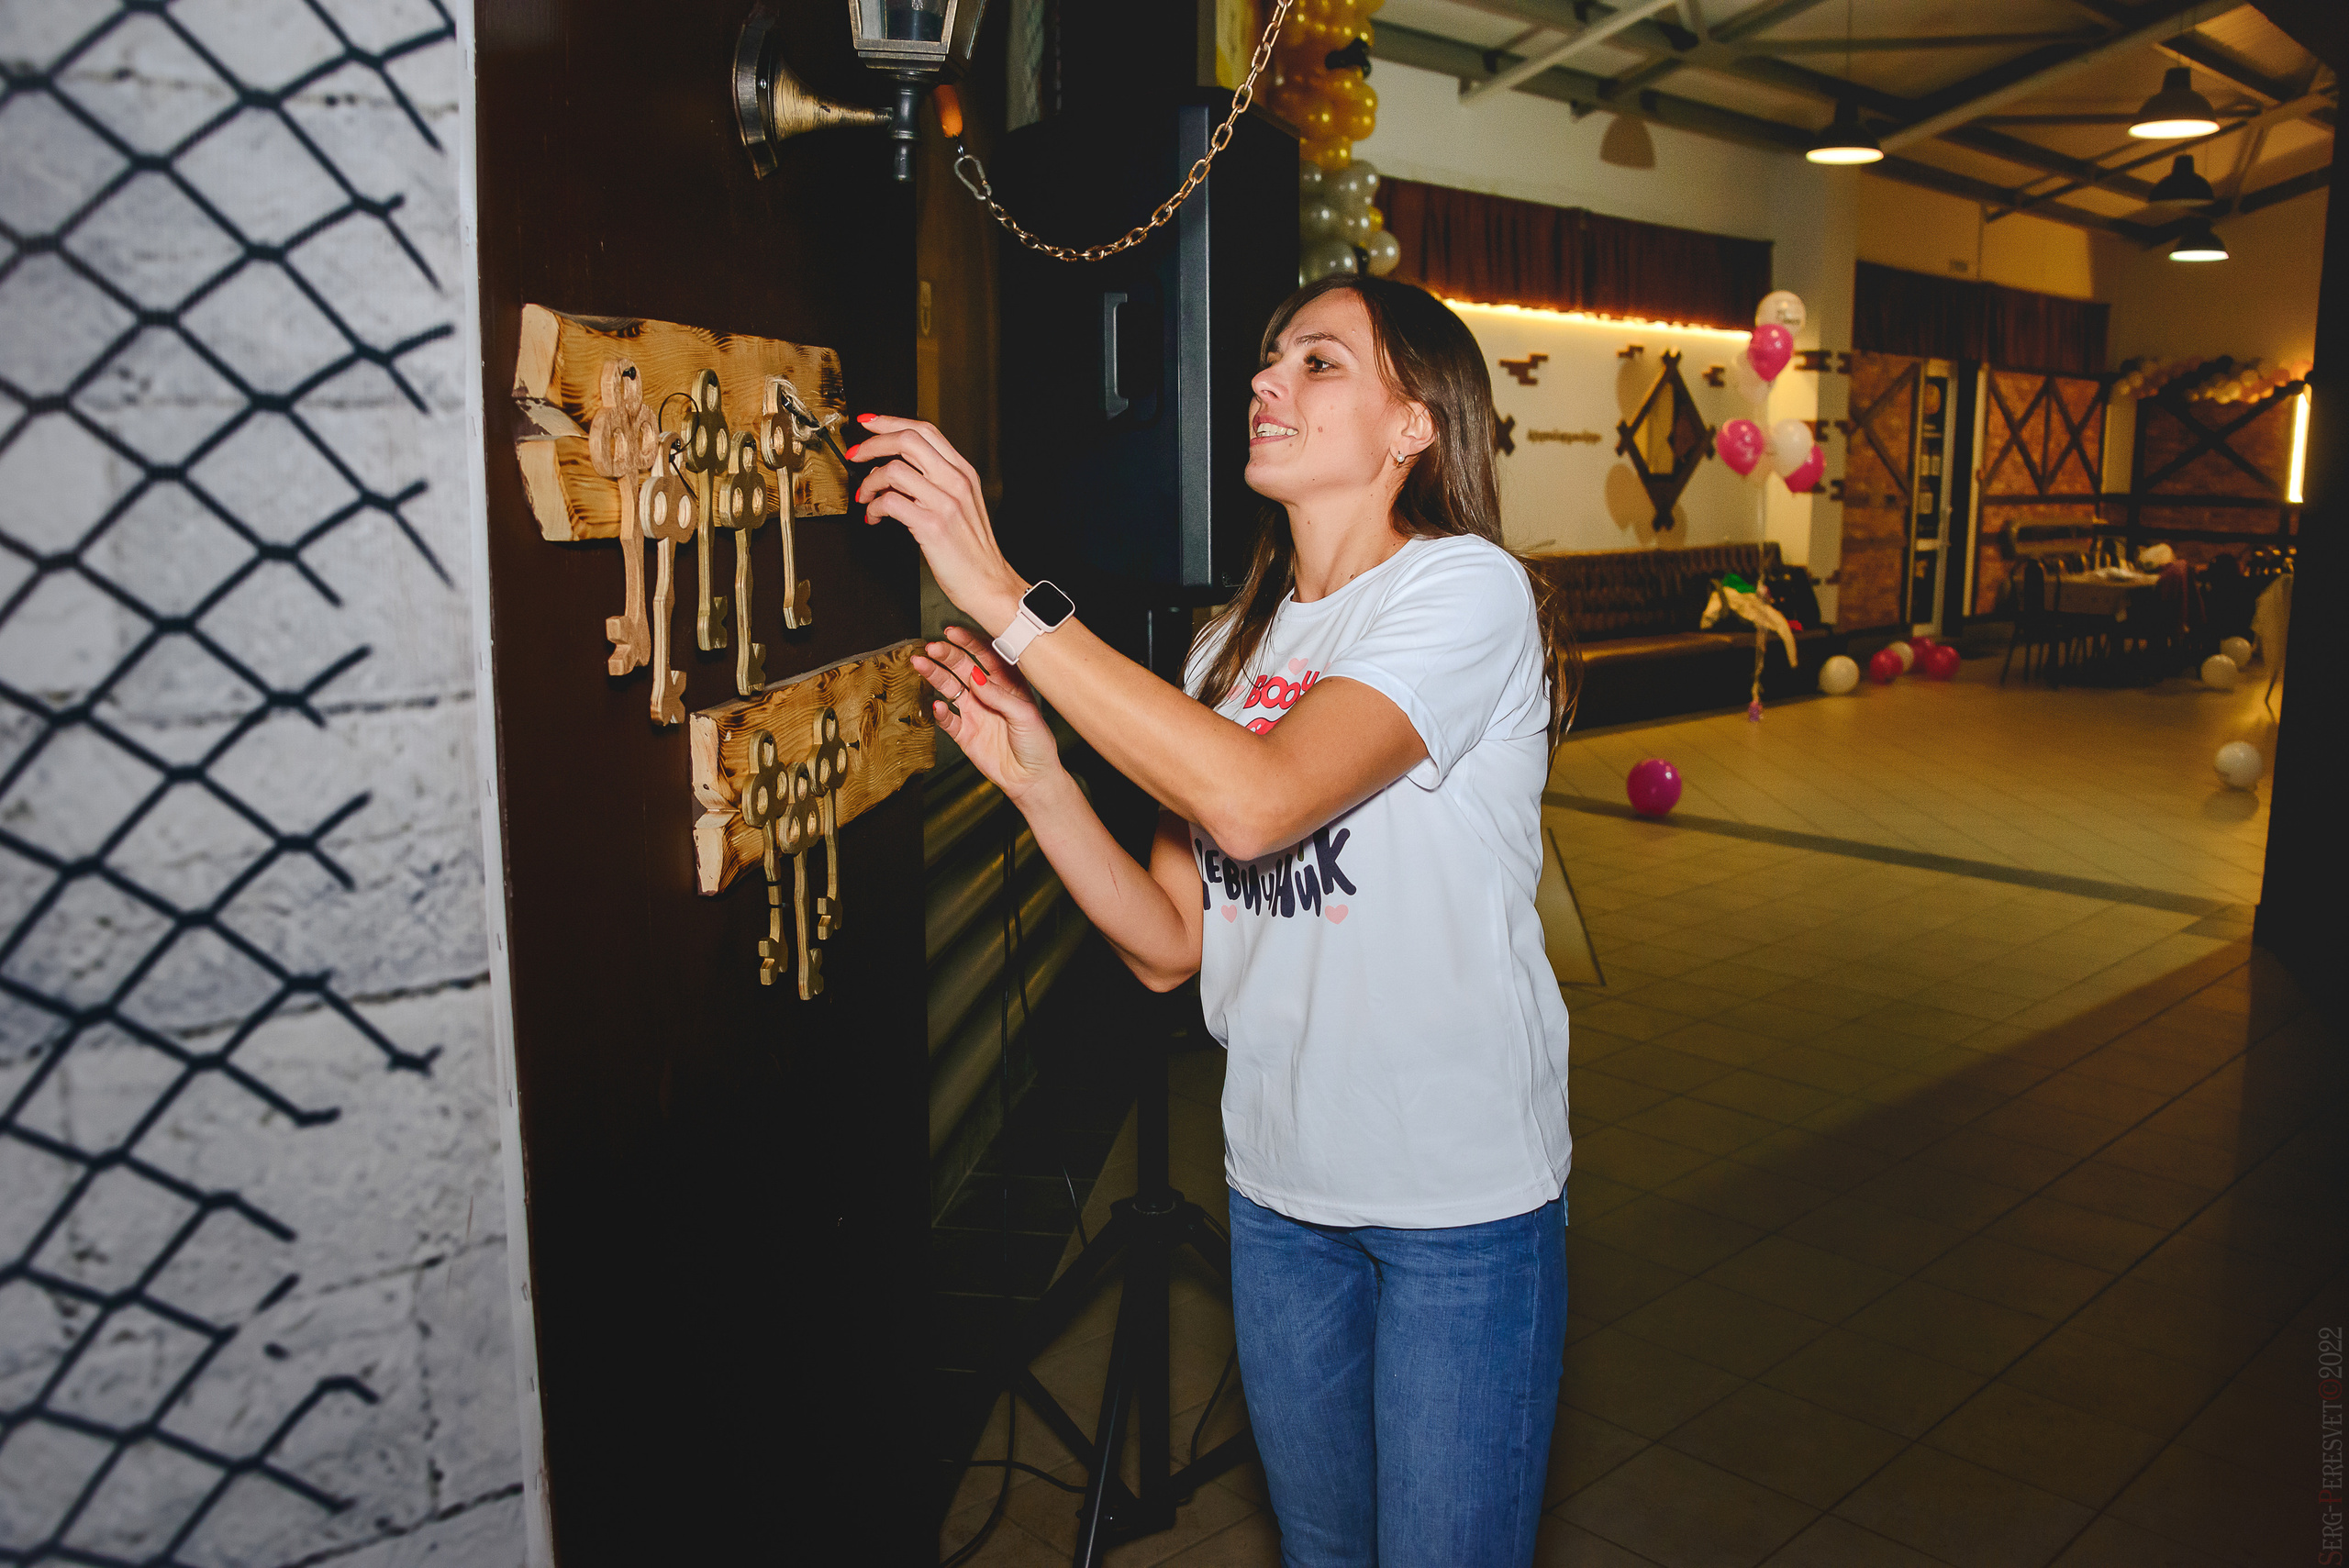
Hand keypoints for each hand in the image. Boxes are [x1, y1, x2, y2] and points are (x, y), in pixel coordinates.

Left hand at [851, 415, 1025, 634]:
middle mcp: (956, 481)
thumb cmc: (972, 550)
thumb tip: (898, 469)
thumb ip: (937, 482)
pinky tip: (874, 517)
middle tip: (856, 455)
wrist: (989, 583)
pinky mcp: (932, 525)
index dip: (890, 422)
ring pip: (894, 469)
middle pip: (907, 440)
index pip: (924, 431)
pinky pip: (890, 502)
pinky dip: (873, 507)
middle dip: (873, 444)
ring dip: (869, 481)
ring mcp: (945, 502)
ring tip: (865, 496)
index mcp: (963, 472)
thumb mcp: (962, 504)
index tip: (868, 423)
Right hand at [913, 625, 1062, 804]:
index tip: (952, 633)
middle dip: (946, 655)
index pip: (985, 655)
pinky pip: (948, 719)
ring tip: (921, 665)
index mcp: (1007, 683)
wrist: (1031, 779)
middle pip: (962, 667)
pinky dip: (940, 712)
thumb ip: (1000, 696)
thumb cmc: (1038, 745)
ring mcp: (974, 712)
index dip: (968, 642)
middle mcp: (988, 694)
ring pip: (950, 688)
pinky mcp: (964, 733)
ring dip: (935, 676)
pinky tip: (936, 706)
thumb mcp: (1025, 715)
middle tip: (931, 648)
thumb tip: (976, 677)